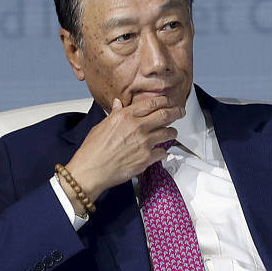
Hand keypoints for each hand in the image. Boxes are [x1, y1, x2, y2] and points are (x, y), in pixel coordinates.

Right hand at [62, 95, 183, 204]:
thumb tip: (118, 104)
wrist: (91, 170)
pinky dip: (163, 152)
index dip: (165, 100)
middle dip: (176, 112)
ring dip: (172, 132)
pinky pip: (163, 152)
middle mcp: (137, 127)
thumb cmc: (93, 150)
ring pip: (168, 133)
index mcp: (126, 116)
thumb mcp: (102, 125)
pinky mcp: (147, 159)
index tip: (170, 102)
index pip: (152, 103)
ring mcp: (144, 143)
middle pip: (165, 115)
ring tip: (172, 132)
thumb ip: (115, 114)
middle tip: (180, 112)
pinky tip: (161, 152)